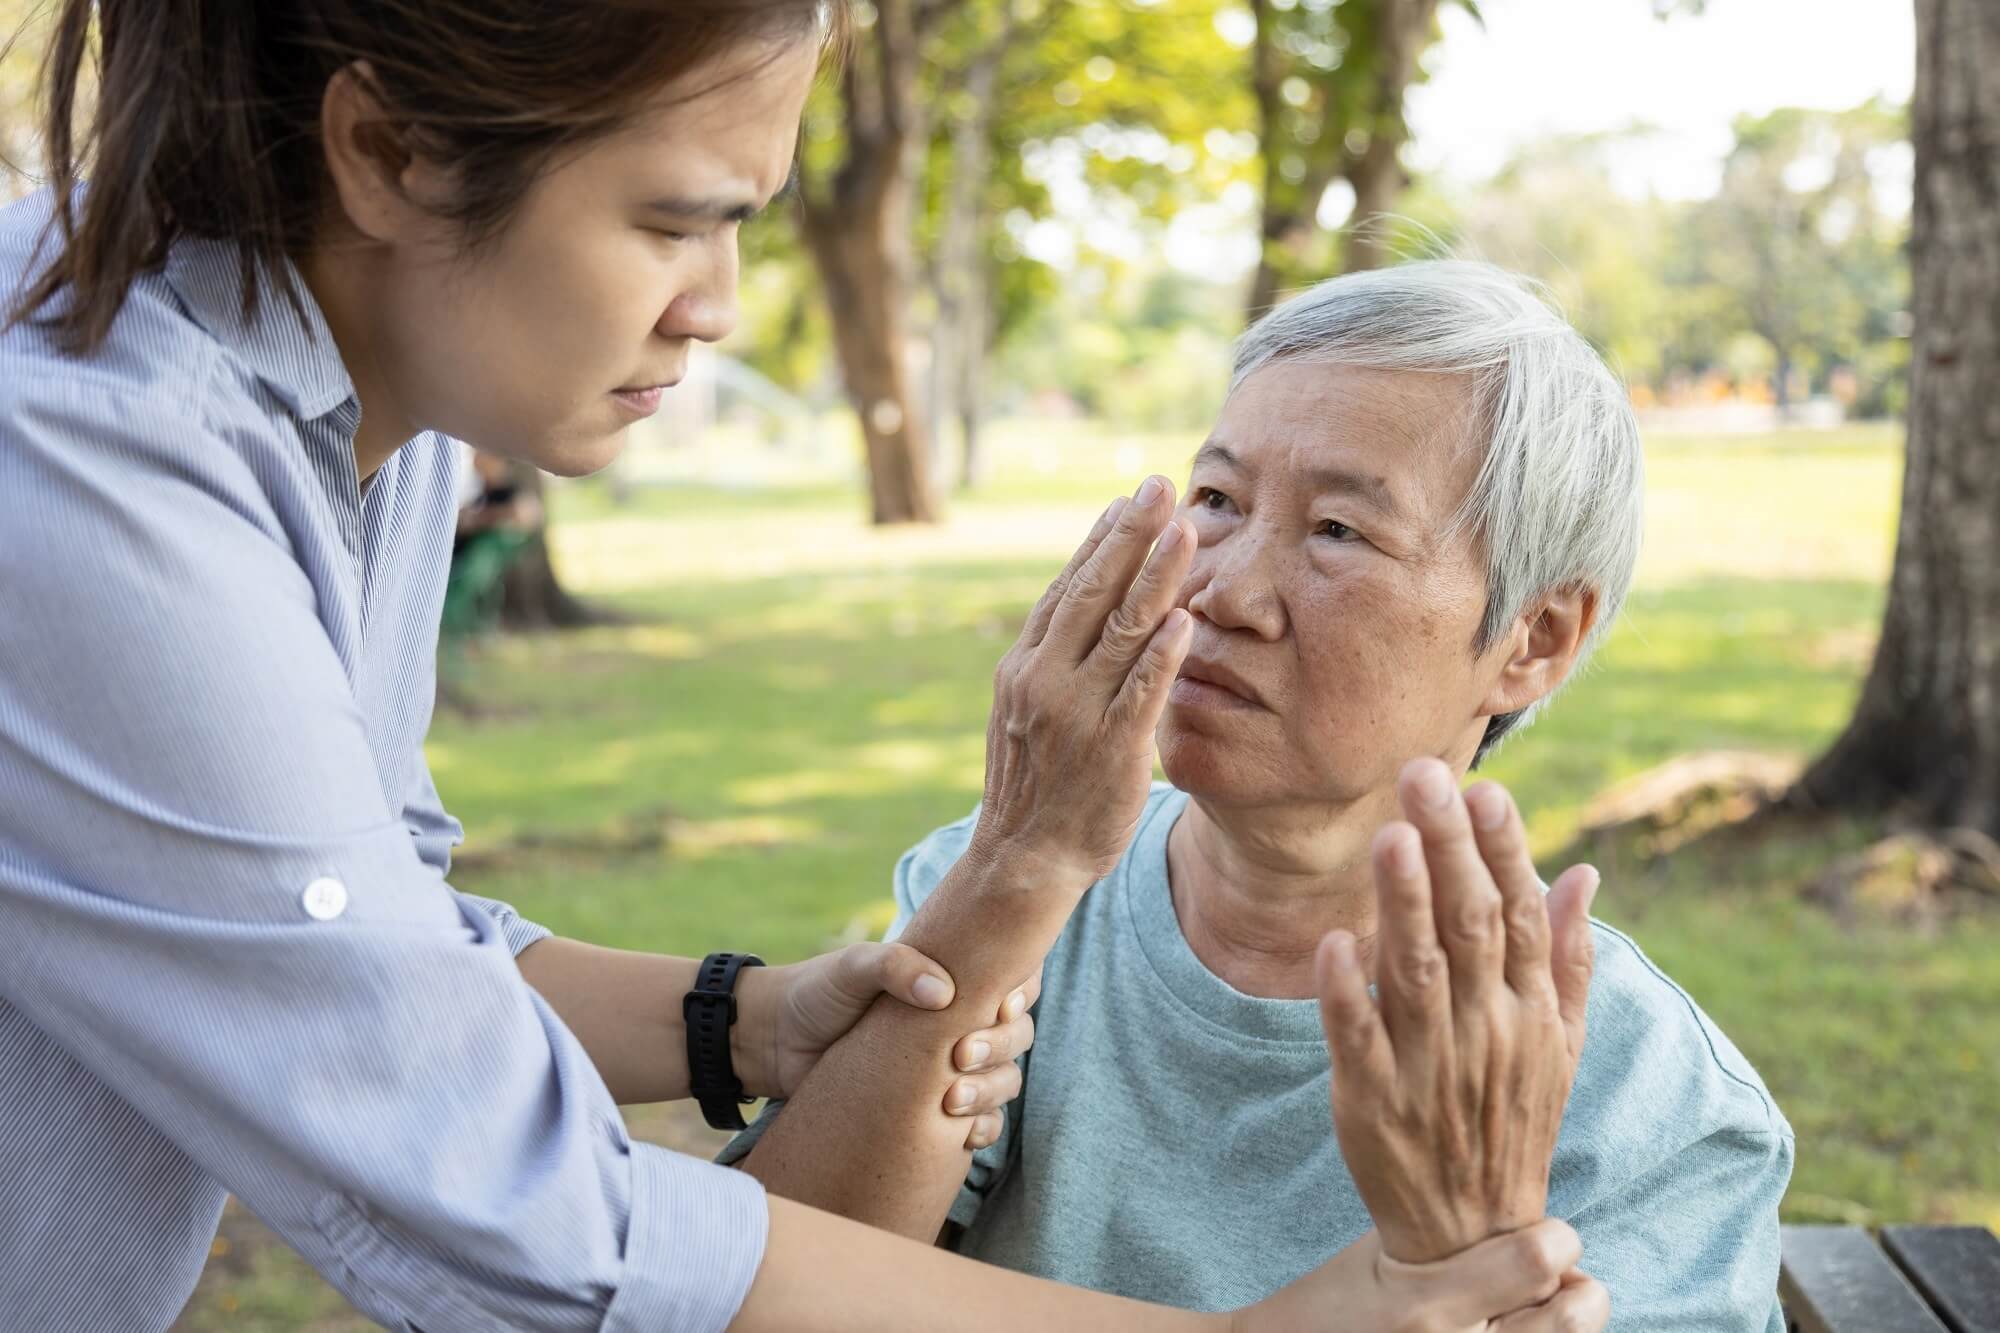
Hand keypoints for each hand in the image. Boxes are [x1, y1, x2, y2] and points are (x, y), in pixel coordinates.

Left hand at [741, 945, 1038, 1149]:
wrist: (772, 1044)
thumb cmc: (816, 992)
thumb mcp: (852, 968)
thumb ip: (894, 967)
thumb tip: (942, 992)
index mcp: (952, 977)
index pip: (1013, 979)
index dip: (1023, 992)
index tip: (1003, 1006)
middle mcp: (959, 1021)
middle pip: (1016, 1035)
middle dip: (1000, 1047)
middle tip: (961, 1054)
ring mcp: (947, 1066)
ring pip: (1003, 1080)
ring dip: (992, 1090)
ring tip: (953, 1098)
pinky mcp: (929, 1106)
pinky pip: (978, 1121)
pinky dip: (982, 1128)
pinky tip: (964, 1133)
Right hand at [967, 477, 1196, 888]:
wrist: (1025, 858)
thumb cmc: (1040, 781)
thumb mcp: (1031, 709)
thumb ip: (1059, 659)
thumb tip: (1093, 604)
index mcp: (1024, 665)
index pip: (1067, 587)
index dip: (1101, 538)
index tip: (1130, 496)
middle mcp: (1043, 679)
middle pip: (1092, 592)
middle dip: (1130, 535)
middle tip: (1160, 485)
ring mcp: (1075, 713)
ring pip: (1120, 631)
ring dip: (1156, 577)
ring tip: (1187, 531)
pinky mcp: (1110, 749)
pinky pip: (1140, 693)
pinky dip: (1162, 654)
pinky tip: (1186, 619)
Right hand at [1237, 1221, 1601, 1332]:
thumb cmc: (1332, 1305)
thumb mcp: (1381, 1252)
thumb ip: (1451, 1232)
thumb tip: (1526, 1214)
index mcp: (1427, 1306)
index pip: (1541, 1258)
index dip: (1556, 1237)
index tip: (1544, 1232)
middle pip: (1577, 1313)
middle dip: (1576, 1286)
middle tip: (1548, 1278)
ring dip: (1560, 1322)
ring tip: (1529, 1310)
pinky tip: (1508, 1329)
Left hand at [1316, 759, 1598, 1262]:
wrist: (1474, 1233)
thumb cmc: (1512, 1119)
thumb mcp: (1560, 1046)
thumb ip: (1567, 958)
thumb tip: (1584, 872)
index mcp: (1531, 1013)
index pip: (1522, 915)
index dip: (1505, 850)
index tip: (1486, 788)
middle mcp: (1486, 1032)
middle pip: (1471, 926)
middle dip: (1449, 847)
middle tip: (1424, 774)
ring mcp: (1429, 1067)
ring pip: (1416, 972)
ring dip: (1403, 903)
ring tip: (1390, 835)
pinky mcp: (1372, 1101)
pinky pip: (1356, 1038)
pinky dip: (1346, 991)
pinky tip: (1332, 941)